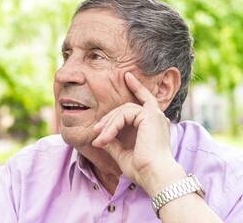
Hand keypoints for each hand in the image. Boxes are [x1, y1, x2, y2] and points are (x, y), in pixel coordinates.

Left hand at [92, 72, 178, 192]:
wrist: (155, 176)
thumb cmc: (143, 169)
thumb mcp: (123, 153)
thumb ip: (113, 142)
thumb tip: (100, 137)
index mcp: (153, 125)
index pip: (144, 101)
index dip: (137, 87)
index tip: (127, 76)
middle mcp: (156, 117)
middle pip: (127, 107)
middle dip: (109, 119)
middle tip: (95, 132)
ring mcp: (154, 114)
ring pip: (123, 110)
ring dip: (108, 125)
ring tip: (99, 139)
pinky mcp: (149, 115)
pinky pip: (124, 114)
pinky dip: (112, 125)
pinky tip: (105, 137)